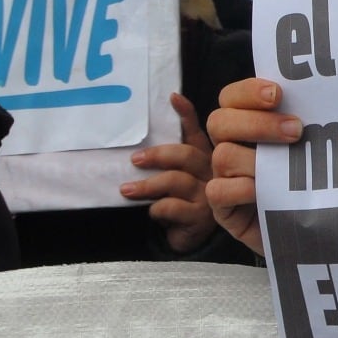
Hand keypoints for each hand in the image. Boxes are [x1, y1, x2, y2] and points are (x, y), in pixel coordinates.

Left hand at [122, 92, 216, 253]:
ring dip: (148, 185)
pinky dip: (157, 208)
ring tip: (126, 190)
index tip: (173, 98)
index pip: (195, 132)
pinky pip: (174, 207)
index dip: (186, 114)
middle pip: (186, 155)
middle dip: (159, 155)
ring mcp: (209, 194)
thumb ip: (166, 160)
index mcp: (204, 157)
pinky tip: (152, 212)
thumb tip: (136, 145)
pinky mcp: (202, 217)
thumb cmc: (179, 202)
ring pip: (177, 181)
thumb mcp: (173, 178)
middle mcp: (211, 172)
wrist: (190, 239)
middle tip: (135, 160)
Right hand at [206, 77, 301, 255]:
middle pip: (220, 121)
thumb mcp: (311, 144)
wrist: (315, 224)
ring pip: (221, 155)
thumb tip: (323, 92)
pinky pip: (217, 191)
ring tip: (289, 164)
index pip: (232, 97)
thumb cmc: (313, 178)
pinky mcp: (224, 208)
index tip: (278, 93)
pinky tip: (263, 189)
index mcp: (247, 123)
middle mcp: (231, 145)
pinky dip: (241, 188)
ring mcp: (224, 176)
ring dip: (257, 157)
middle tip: (296, 129)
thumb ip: (308, 118)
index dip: (249, 91)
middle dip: (258, 122)